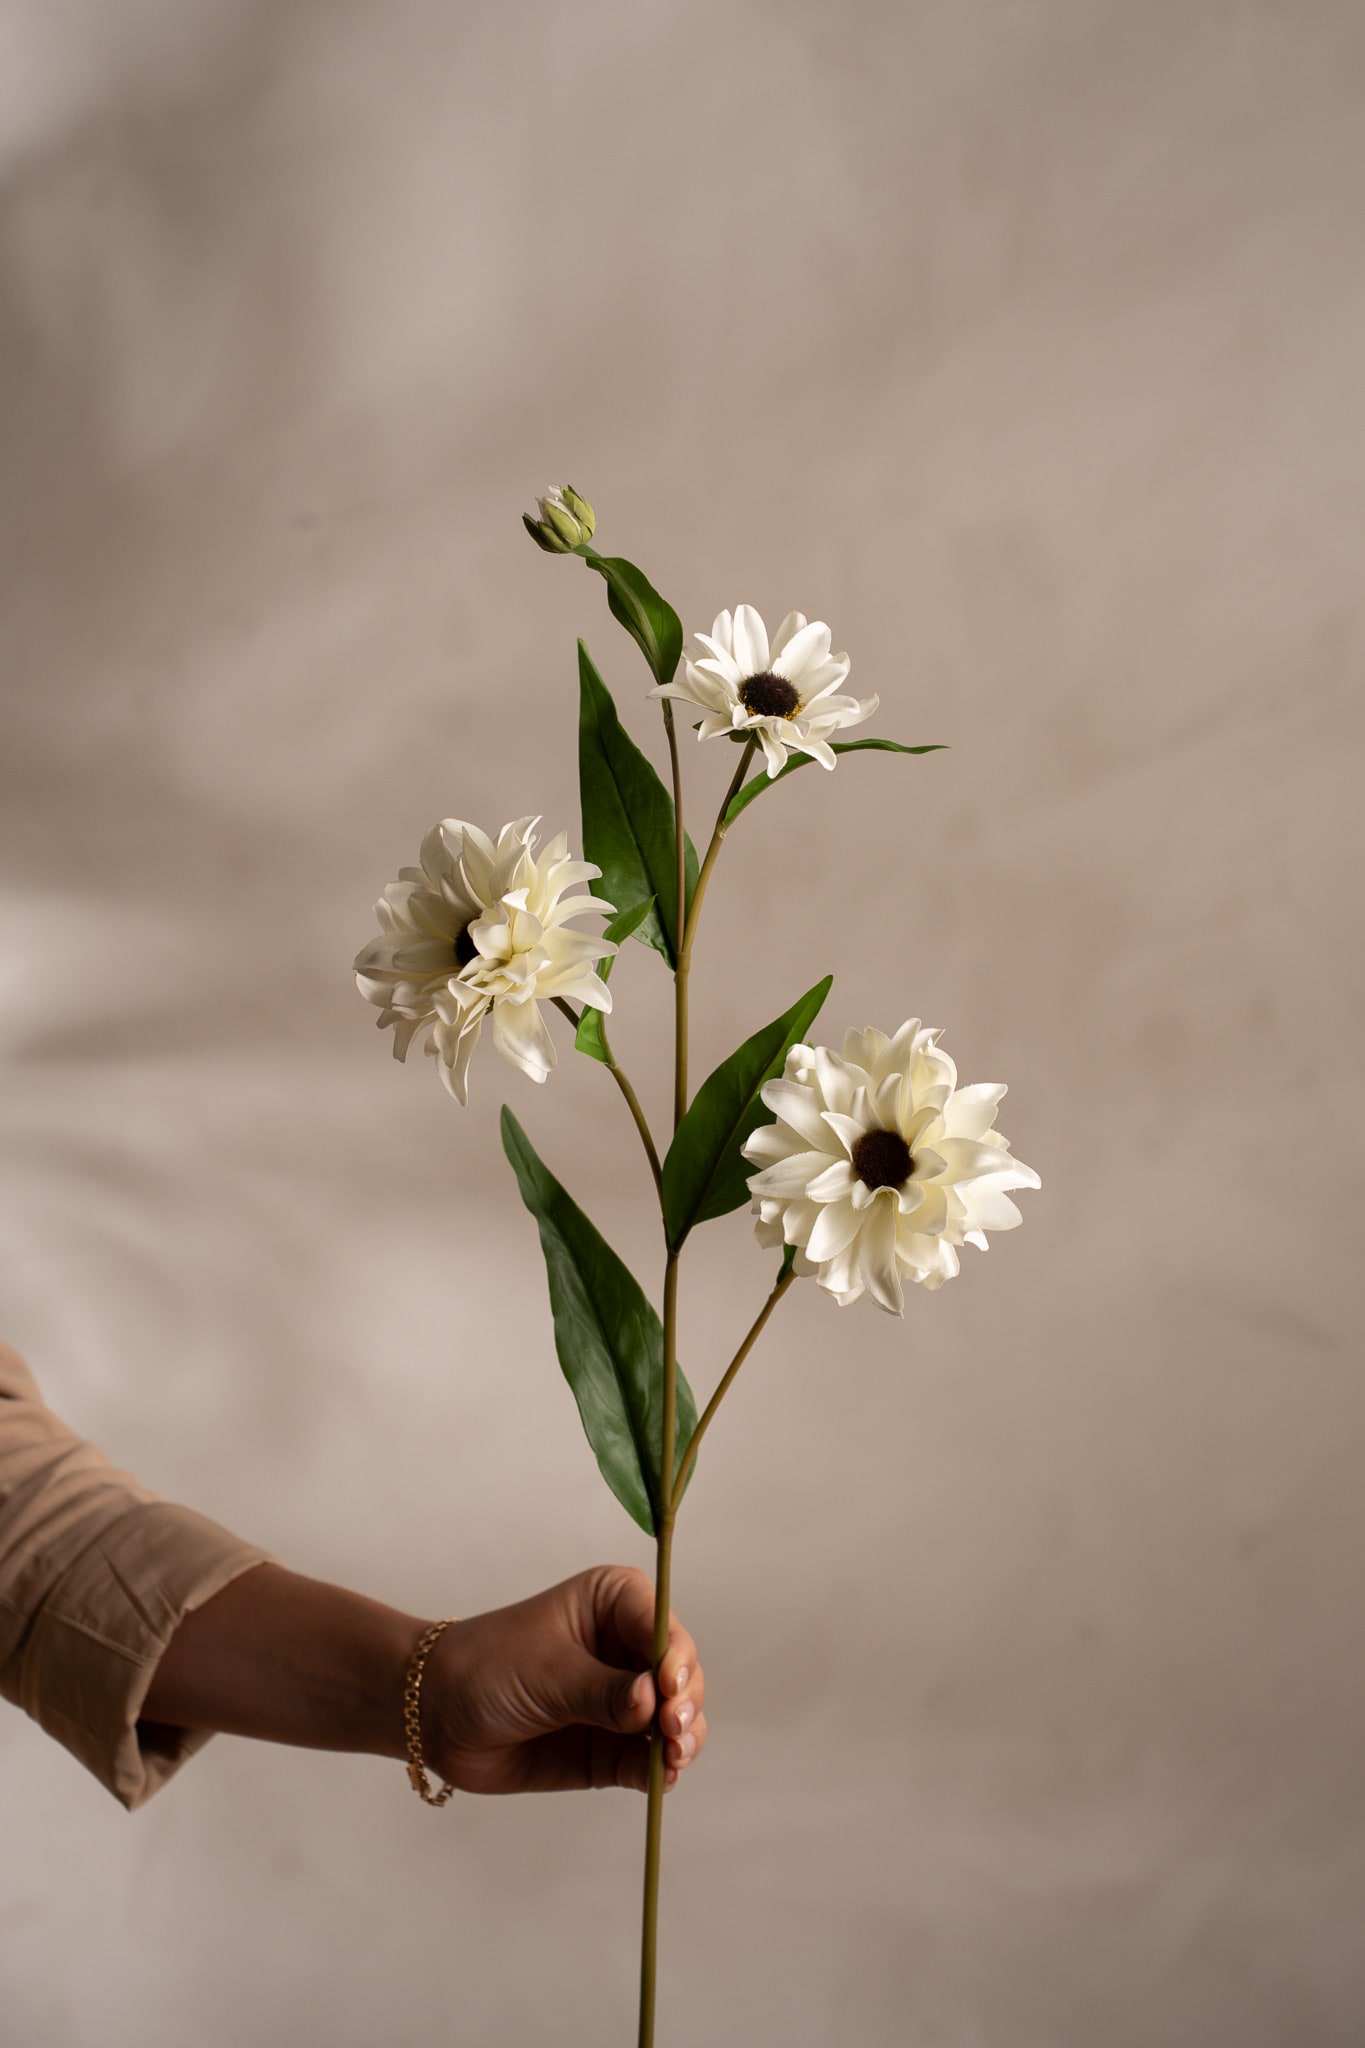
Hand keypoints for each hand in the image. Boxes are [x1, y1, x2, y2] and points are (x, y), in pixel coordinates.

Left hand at [422, 1564, 706, 1794]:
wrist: (437, 1714)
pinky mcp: (614, 1748)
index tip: (668, 1687)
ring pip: (676, 1720)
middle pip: (681, 1674)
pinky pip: (649, 1760)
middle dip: (684, 1702)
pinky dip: (660, 1770)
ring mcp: (625, 1701)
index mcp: (616, 1603)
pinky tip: (661, 1776)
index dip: (675, 1656)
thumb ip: (603, 1691)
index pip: (662, 1625)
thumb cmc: (488, 1667)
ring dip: (682, 1739)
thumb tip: (654, 1703)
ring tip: (672, 1756)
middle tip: (671, 1728)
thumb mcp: (548, 1672)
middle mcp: (629, 1648)